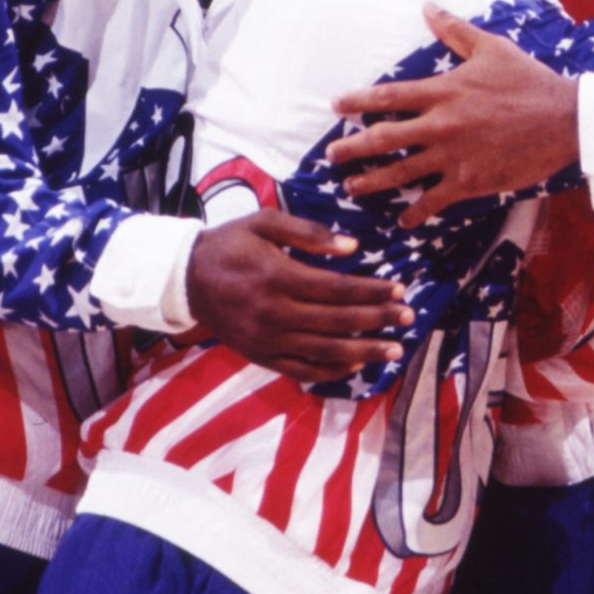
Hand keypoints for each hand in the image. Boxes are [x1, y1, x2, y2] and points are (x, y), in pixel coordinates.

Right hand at [185, 212, 409, 382]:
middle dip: (378, 320)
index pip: (337, 288)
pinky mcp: (260, 356)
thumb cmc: (230, 244)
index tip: (399, 290)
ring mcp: (267, 339)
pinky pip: (301, 370)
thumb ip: (308, 232)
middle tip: (409, 318)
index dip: (372, 291)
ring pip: (325, 351)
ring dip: (364, 351)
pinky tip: (356, 365)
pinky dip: (331, 371)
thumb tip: (352, 247)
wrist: (184, 279)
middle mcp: (274, 312)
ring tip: (394, 349)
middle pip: (338, 321)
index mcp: (277, 276)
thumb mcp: (264, 222)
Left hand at [326, 5, 578, 226]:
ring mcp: (453, 155)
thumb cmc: (529, 80)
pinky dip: (415, 212)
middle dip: (352, 148)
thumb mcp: (491, 47)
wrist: (565, 119)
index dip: (358, 100)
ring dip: (371, 182)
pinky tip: (402, 220)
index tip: (335, 104)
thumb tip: (427, 5)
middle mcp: (441, 124)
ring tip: (350, 188)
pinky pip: (434, 200)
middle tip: (331, 156)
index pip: (389, 96)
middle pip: (384, 137)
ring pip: (401, 172)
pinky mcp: (470, 181)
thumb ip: (454, 30)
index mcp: (443, 90)